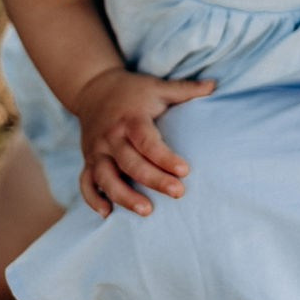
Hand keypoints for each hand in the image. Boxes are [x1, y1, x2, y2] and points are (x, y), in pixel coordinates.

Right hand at [73, 67, 215, 217]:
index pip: (147, 141)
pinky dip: (93, 199)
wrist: (94, 88)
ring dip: (124, 196)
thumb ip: (185, 89)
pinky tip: (107, 214)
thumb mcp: (158, 86)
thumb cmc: (134, 91)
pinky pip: (85, 183)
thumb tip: (214, 85)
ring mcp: (97, 151)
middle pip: (130, 163)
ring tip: (146, 211)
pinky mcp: (87, 160)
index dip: (164, 157)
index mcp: (131, 119)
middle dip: (153, 180)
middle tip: (178, 193)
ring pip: (106, 177)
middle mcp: (111, 137)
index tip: (185, 170)